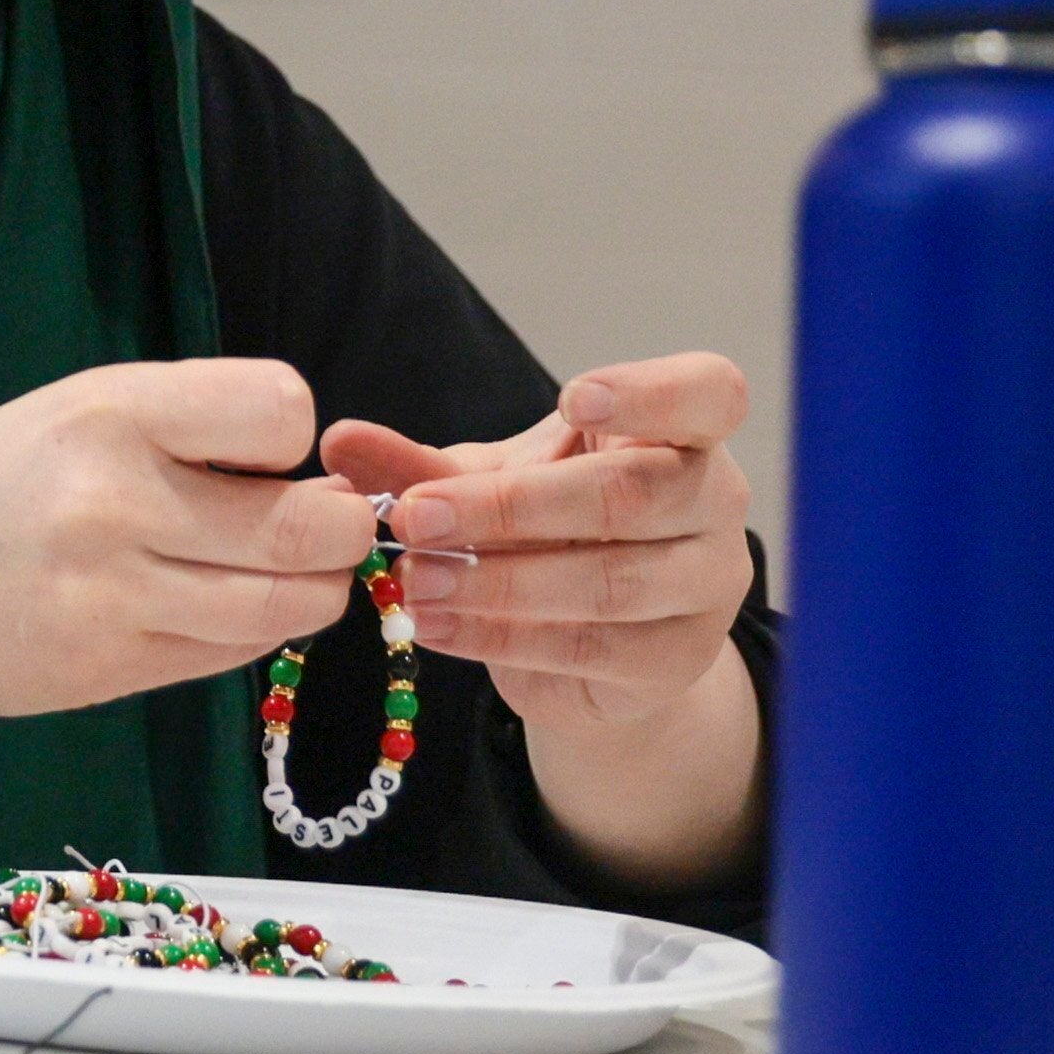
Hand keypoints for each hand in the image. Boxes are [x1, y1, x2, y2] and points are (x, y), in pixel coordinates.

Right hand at [0, 358, 382, 724]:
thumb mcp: (79, 411)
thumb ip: (192, 432)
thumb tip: (327, 486)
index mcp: (109, 412)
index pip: (282, 410)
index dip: (293, 439)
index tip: (257, 456)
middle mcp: (112, 500)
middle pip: (310, 530)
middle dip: (336, 532)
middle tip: (309, 527)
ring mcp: (109, 594)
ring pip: (288, 605)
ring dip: (303, 592)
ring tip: (262, 571)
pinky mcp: (105, 667)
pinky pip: (231, 654)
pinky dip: (243, 633)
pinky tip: (197, 607)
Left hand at [321, 353, 754, 733]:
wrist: (585, 637)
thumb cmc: (548, 527)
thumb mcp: (486, 483)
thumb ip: (422, 465)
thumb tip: (338, 440)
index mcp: (683, 431)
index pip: (709, 394)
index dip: (650, 394)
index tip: (573, 399)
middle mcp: (715, 501)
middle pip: (635, 494)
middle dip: (511, 507)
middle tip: (413, 517)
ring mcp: (707, 584)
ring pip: (610, 581)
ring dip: (497, 584)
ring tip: (412, 582)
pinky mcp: (678, 660)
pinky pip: (589, 646)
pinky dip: (502, 637)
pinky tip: (436, 627)